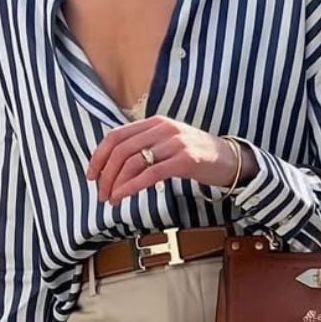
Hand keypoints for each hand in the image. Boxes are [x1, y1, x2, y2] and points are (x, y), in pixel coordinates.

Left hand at [86, 117, 245, 204]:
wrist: (228, 159)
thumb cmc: (194, 154)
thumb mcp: (166, 143)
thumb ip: (143, 148)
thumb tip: (113, 166)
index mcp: (154, 122)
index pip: (116, 136)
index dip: (99, 156)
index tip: (91, 175)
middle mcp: (162, 128)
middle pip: (121, 150)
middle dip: (106, 174)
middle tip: (100, 193)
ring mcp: (174, 143)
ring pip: (133, 162)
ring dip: (116, 183)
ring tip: (111, 199)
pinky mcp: (185, 160)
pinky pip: (150, 174)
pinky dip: (132, 187)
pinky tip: (123, 197)